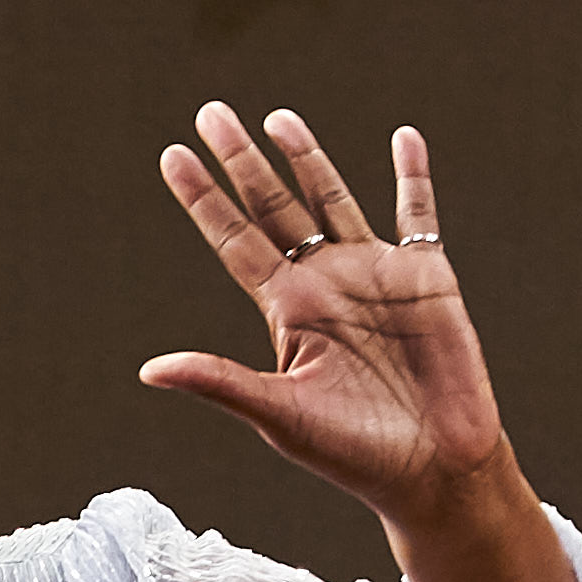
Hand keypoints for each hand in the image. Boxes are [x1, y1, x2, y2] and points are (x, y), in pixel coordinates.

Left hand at [139, 108, 520, 535]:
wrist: (432, 469)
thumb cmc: (353, 453)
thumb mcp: (278, 415)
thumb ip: (219, 382)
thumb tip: (149, 369)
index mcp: (286, 311)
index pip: (235, 241)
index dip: (204, 200)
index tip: (173, 156)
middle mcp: (324, 284)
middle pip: (275, 208)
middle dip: (243, 162)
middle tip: (211, 112)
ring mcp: (375, 274)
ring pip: (333, 199)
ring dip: (308, 158)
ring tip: (277, 119)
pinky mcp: (427, 275)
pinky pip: (419, 214)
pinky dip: (413, 176)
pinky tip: (403, 138)